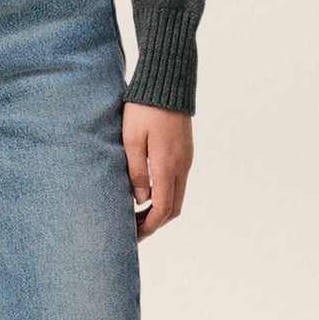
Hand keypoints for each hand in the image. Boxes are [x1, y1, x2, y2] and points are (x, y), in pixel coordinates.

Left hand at [123, 102, 192, 239]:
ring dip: (160, 210)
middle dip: (154, 223)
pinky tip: (147, 194)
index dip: (148, 227)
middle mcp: (182, 166)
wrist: (168, 82)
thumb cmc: (144, 109)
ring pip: (177, 196)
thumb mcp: (131, 140)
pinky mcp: (185, 152)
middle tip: (133, 230)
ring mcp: (186, 159)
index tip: (133, 237)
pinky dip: (164, 196)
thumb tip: (141, 201)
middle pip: (174, 208)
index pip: (163, 209)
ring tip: (136, 215)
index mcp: (168, 166)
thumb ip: (136, 172)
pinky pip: (178, 182)